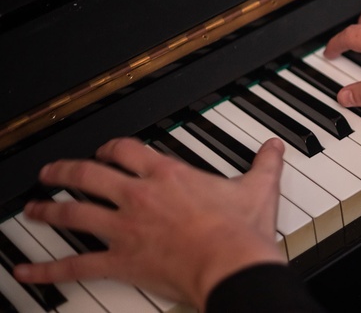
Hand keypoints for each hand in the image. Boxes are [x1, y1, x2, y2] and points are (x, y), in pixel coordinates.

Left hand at [13, 137, 286, 310]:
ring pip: (74, 214)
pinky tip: (27, 272)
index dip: (111, 148)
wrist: (231, 264)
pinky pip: (76, 266)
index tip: (106, 151)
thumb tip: (275, 147)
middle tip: (51, 173)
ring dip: (49, 210)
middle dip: (66, 172)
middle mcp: (139, 196)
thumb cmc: (240, 231)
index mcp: (168, 175)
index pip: (127, 150)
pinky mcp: (121, 261)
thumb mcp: (258, 188)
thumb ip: (264, 164)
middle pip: (89, 176)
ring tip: (33, 209)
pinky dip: (48, 270)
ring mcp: (125, 229)